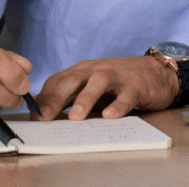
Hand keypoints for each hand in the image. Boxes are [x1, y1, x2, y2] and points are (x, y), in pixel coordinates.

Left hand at [33, 56, 177, 120]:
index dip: (43, 99)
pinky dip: (118, 105)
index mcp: (82, 72)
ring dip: (85, 99)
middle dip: (56, 98)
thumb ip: (70, 99)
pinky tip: (110, 116)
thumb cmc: (119, 83)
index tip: (33, 118)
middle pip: (72, 80)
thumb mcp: (91, 89)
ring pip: (98, 83)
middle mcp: (95, 71)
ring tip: (75, 118)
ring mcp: (116, 77)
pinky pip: (126, 95)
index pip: (57, 81)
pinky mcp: (135, 85)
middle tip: (44, 118)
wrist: (156, 72)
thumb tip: (43, 116)